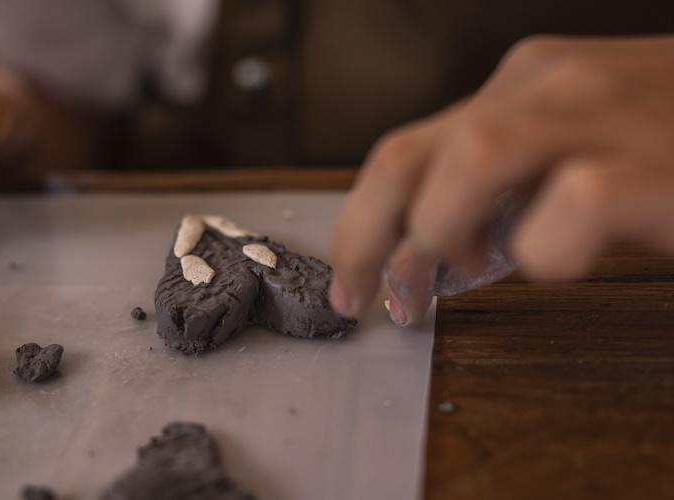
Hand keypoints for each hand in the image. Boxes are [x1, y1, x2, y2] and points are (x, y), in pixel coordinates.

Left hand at [330, 35, 673, 324]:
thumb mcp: (571, 161)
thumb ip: (499, 197)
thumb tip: (429, 258)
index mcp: (525, 88)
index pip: (405, 152)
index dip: (363, 225)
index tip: (357, 283)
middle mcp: (554, 88)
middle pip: (409, 153)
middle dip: (367, 235)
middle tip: (370, 297)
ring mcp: (609, 117)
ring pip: (475, 156)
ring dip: (445, 230)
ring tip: (466, 271)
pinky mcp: (660, 168)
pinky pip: (577, 200)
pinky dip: (549, 246)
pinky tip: (559, 262)